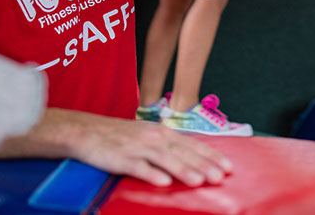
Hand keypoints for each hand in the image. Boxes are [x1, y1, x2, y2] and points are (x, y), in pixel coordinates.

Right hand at [67, 115, 231, 186]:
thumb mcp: (148, 135)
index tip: (228, 167)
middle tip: (221, 177)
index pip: (192, 144)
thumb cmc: (119, 135)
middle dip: (204, 165)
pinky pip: (138, 167)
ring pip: (165, 159)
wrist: (85, 130)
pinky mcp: (121, 158)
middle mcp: (153, 137)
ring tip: (199, 181)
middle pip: (183, 152)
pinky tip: (163, 183)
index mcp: (162, 132)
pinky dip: (151, 174)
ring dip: (183, 170)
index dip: (211, 155)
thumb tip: (192, 156)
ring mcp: (137, 147)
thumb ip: (168, 144)